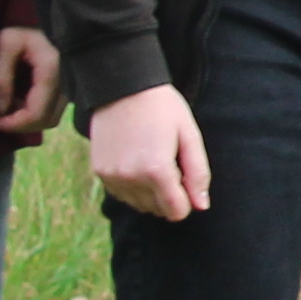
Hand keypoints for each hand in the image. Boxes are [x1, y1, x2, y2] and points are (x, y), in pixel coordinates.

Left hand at [0, 26, 62, 140]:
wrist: (54, 16)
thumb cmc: (24, 26)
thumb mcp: (6, 44)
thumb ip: (0, 77)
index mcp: (52, 70)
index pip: (36, 114)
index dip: (13, 124)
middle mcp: (68, 81)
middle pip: (46, 121)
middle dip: (19, 125)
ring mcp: (72, 85)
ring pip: (51, 118)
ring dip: (27, 120)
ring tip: (7, 107)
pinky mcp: (69, 87)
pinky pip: (53, 110)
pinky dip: (34, 113)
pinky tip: (19, 100)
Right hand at [90, 83, 211, 220]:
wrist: (123, 87)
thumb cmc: (163, 108)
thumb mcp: (189, 135)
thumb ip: (198, 173)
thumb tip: (201, 206)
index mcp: (157, 170)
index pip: (176, 212)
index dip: (187, 200)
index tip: (187, 178)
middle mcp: (131, 178)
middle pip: (157, 210)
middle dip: (170, 195)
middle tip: (171, 163)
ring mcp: (112, 176)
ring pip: (138, 205)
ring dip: (150, 192)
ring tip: (154, 160)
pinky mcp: (99, 171)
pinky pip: (121, 194)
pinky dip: (132, 186)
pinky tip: (137, 161)